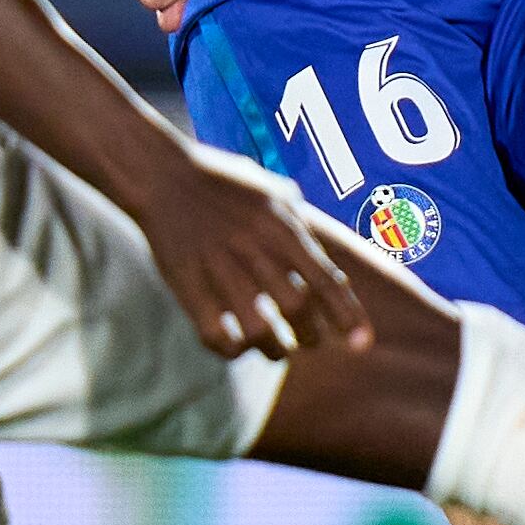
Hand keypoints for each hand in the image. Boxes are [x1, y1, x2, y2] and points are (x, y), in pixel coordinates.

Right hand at [129, 150, 376, 359]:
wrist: (163, 175)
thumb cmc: (224, 182)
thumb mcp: (273, 190)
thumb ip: (303, 226)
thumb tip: (332, 264)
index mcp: (280, 225)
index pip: (326, 279)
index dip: (348, 316)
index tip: (362, 343)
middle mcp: (253, 247)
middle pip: (297, 309)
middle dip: (312, 336)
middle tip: (312, 343)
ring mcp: (217, 267)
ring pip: (258, 331)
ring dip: (274, 350)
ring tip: (277, 350)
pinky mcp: (186, 284)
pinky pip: (214, 335)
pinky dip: (231, 350)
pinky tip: (236, 346)